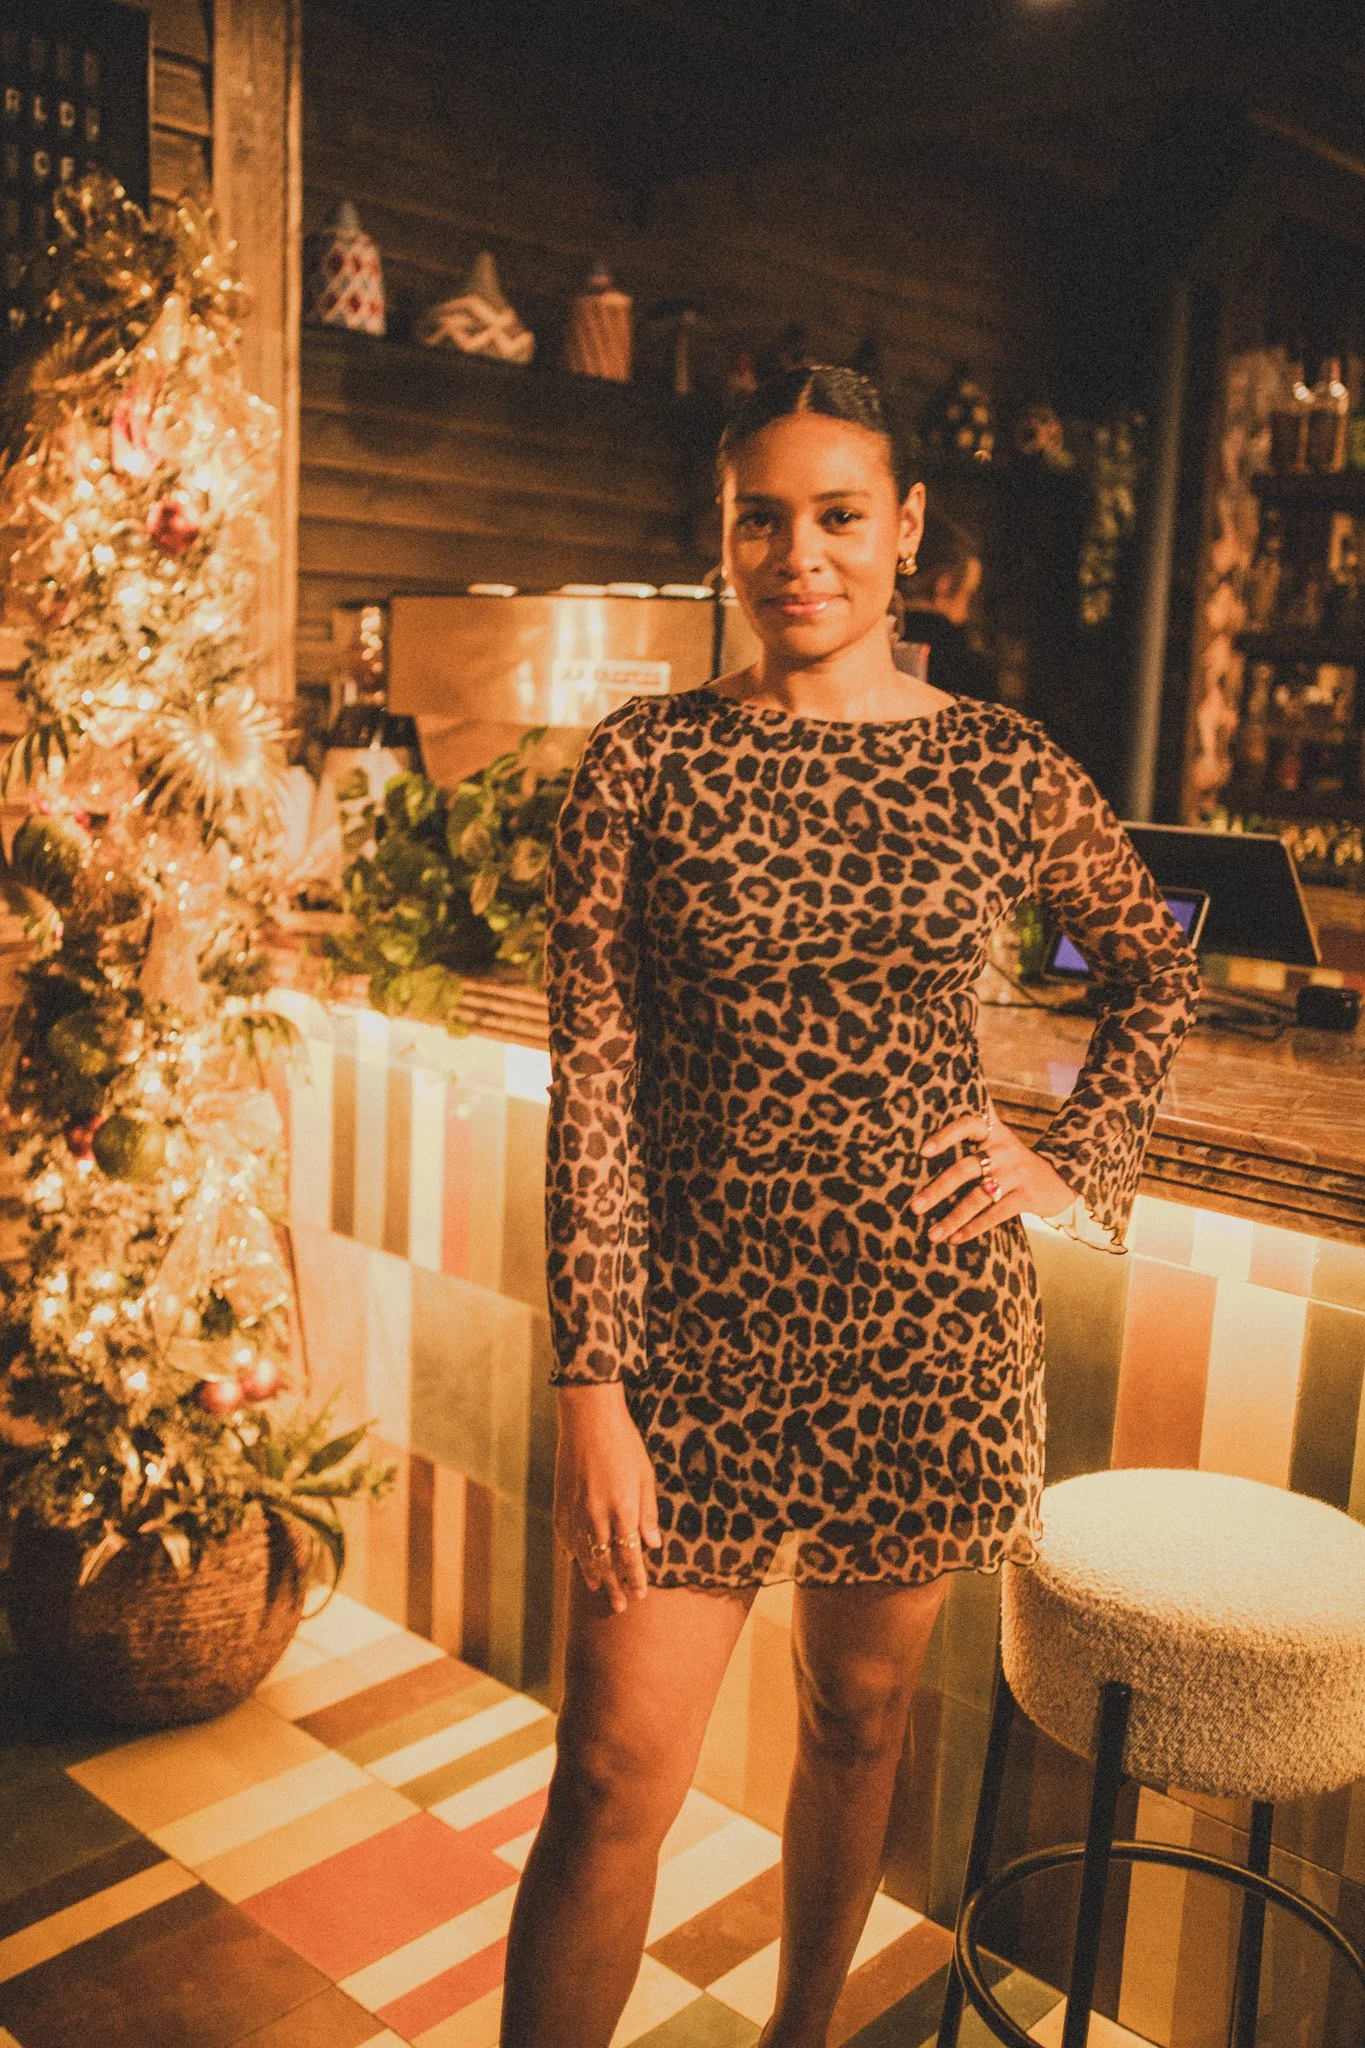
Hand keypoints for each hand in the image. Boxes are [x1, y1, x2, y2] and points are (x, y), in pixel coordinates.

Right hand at [553, 1382, 662, 1614]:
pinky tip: (574, 1559)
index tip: (640, 1595)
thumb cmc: (624, 1444)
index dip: (635, 1578)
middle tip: (620, 1606)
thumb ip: (647, 1513)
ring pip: (583, 1553)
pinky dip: (570, 1550)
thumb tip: (653, 1545)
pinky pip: (564, 1534)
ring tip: (598, 1589)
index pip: (629, 1556)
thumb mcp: (644, 1476)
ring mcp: (575, 1509)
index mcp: (622, 1509)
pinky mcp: (561, 1501)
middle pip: (605, 1561)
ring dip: (592, 1574)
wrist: (589, 1418)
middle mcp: (596, 1514)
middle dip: (614, 1585)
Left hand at [911, 1104, 1075, 1245]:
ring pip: (978, 1196)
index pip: (968, 1124)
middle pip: (966, 1168)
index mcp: (995, 1132)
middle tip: (914, 1206)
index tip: (923, 1152)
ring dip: (952, 1217)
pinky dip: (973, 1228)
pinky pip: (995, 1214)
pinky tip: (955, 1239)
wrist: (1061, 1180)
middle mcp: (1005, 1149)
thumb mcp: (999, 1143)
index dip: (946, 1135)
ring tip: (932, 1234)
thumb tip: (921, 1156)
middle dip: (938, 1189)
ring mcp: (1017, 1173)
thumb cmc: (1014, 1163)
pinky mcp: (1027, 1196)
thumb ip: (972, 1142)